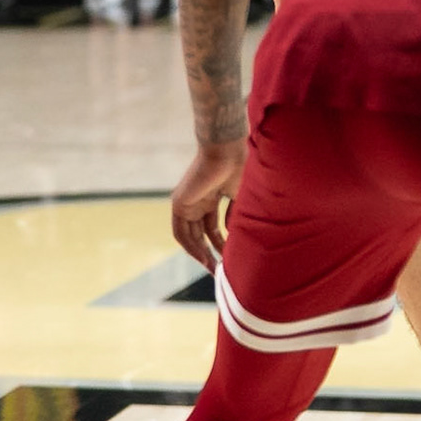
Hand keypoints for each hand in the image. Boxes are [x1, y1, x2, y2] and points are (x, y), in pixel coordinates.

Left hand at [172, 138, 244, 267]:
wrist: (227, 151)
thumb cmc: (240, 168)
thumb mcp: (241, 197)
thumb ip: (235, 215)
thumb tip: (233, 233)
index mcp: (212, 196)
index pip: (213, 225)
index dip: (222, 242)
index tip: (231, 256)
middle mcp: (197, 201)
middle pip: (201, 233)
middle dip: (210, 252)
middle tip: (220, 269)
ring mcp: (187, 202)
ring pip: (190, 235)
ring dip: (200, 253)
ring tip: (213, 268)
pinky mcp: (179, 204)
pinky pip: (181, 232)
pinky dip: (190, 246)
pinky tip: (203, 258)